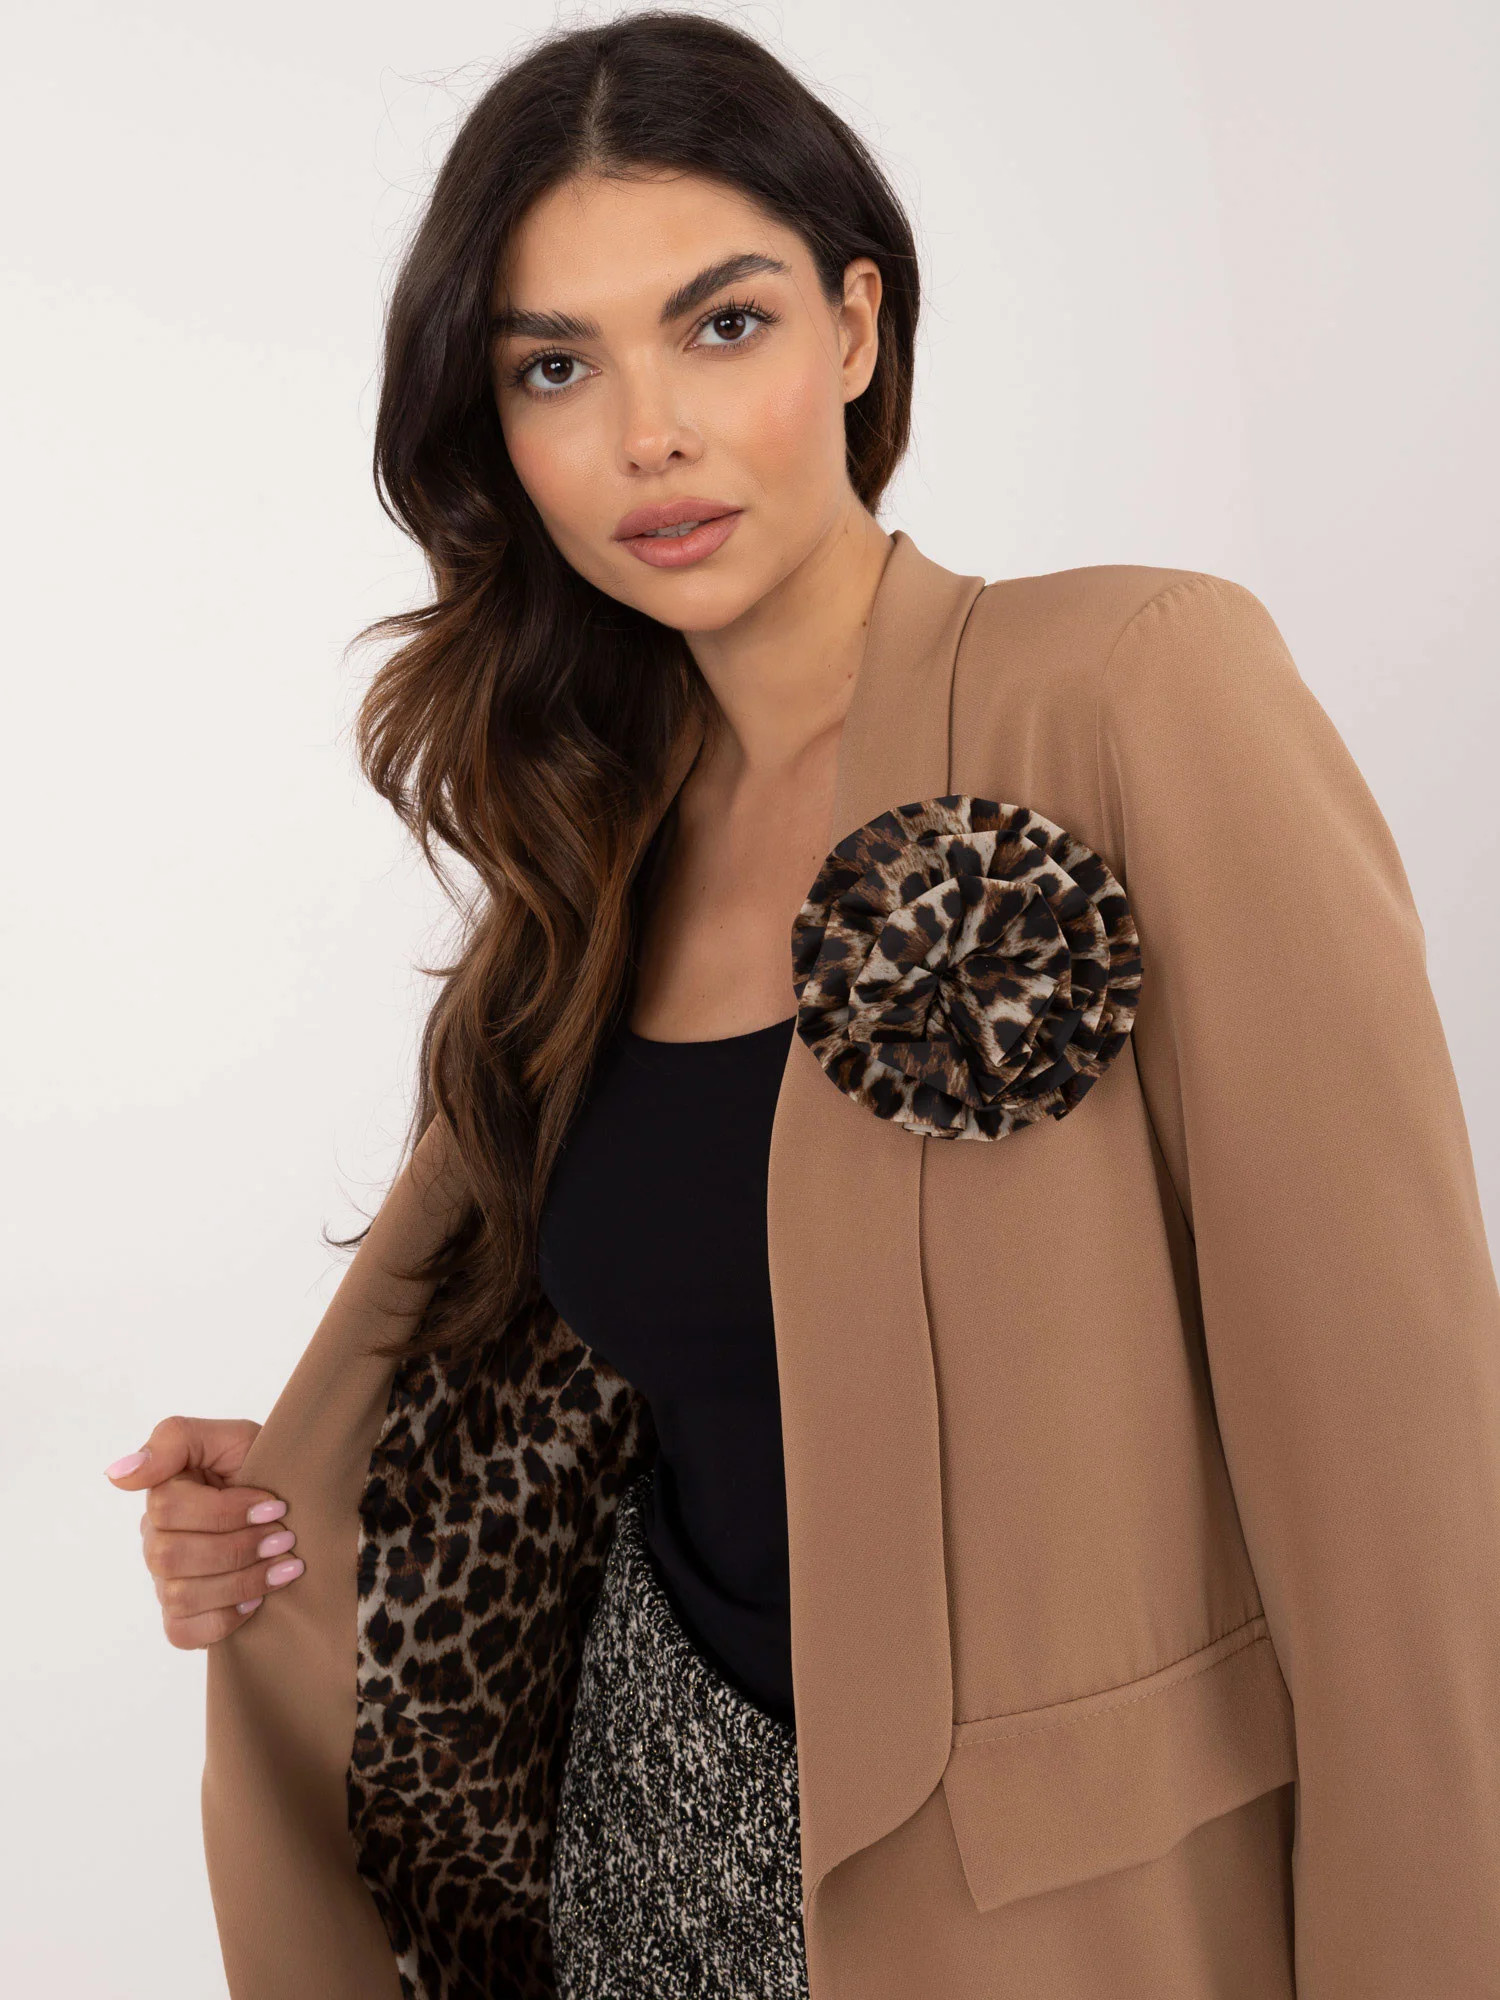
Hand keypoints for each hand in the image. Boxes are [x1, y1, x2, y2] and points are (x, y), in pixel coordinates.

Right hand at [106, 1416, 305, 1648]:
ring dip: (241, 1581)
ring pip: (179, 1596)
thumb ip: (174, 1440)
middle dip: (238, 1548)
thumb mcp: (233, 1437)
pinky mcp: (182, 1618)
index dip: (226, 1511)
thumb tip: (117, 1474)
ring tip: (284, 1566)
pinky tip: (258, 1601)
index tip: (276, 1506)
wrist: (304, 1509)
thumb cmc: (264, 1469)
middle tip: (285, 1538)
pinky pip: (183, 1632)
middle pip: (170, 1555)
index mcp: (164, 1494)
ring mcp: (165, 1581)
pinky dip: (224, 1619)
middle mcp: (156, 1539)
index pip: (168, 1509)